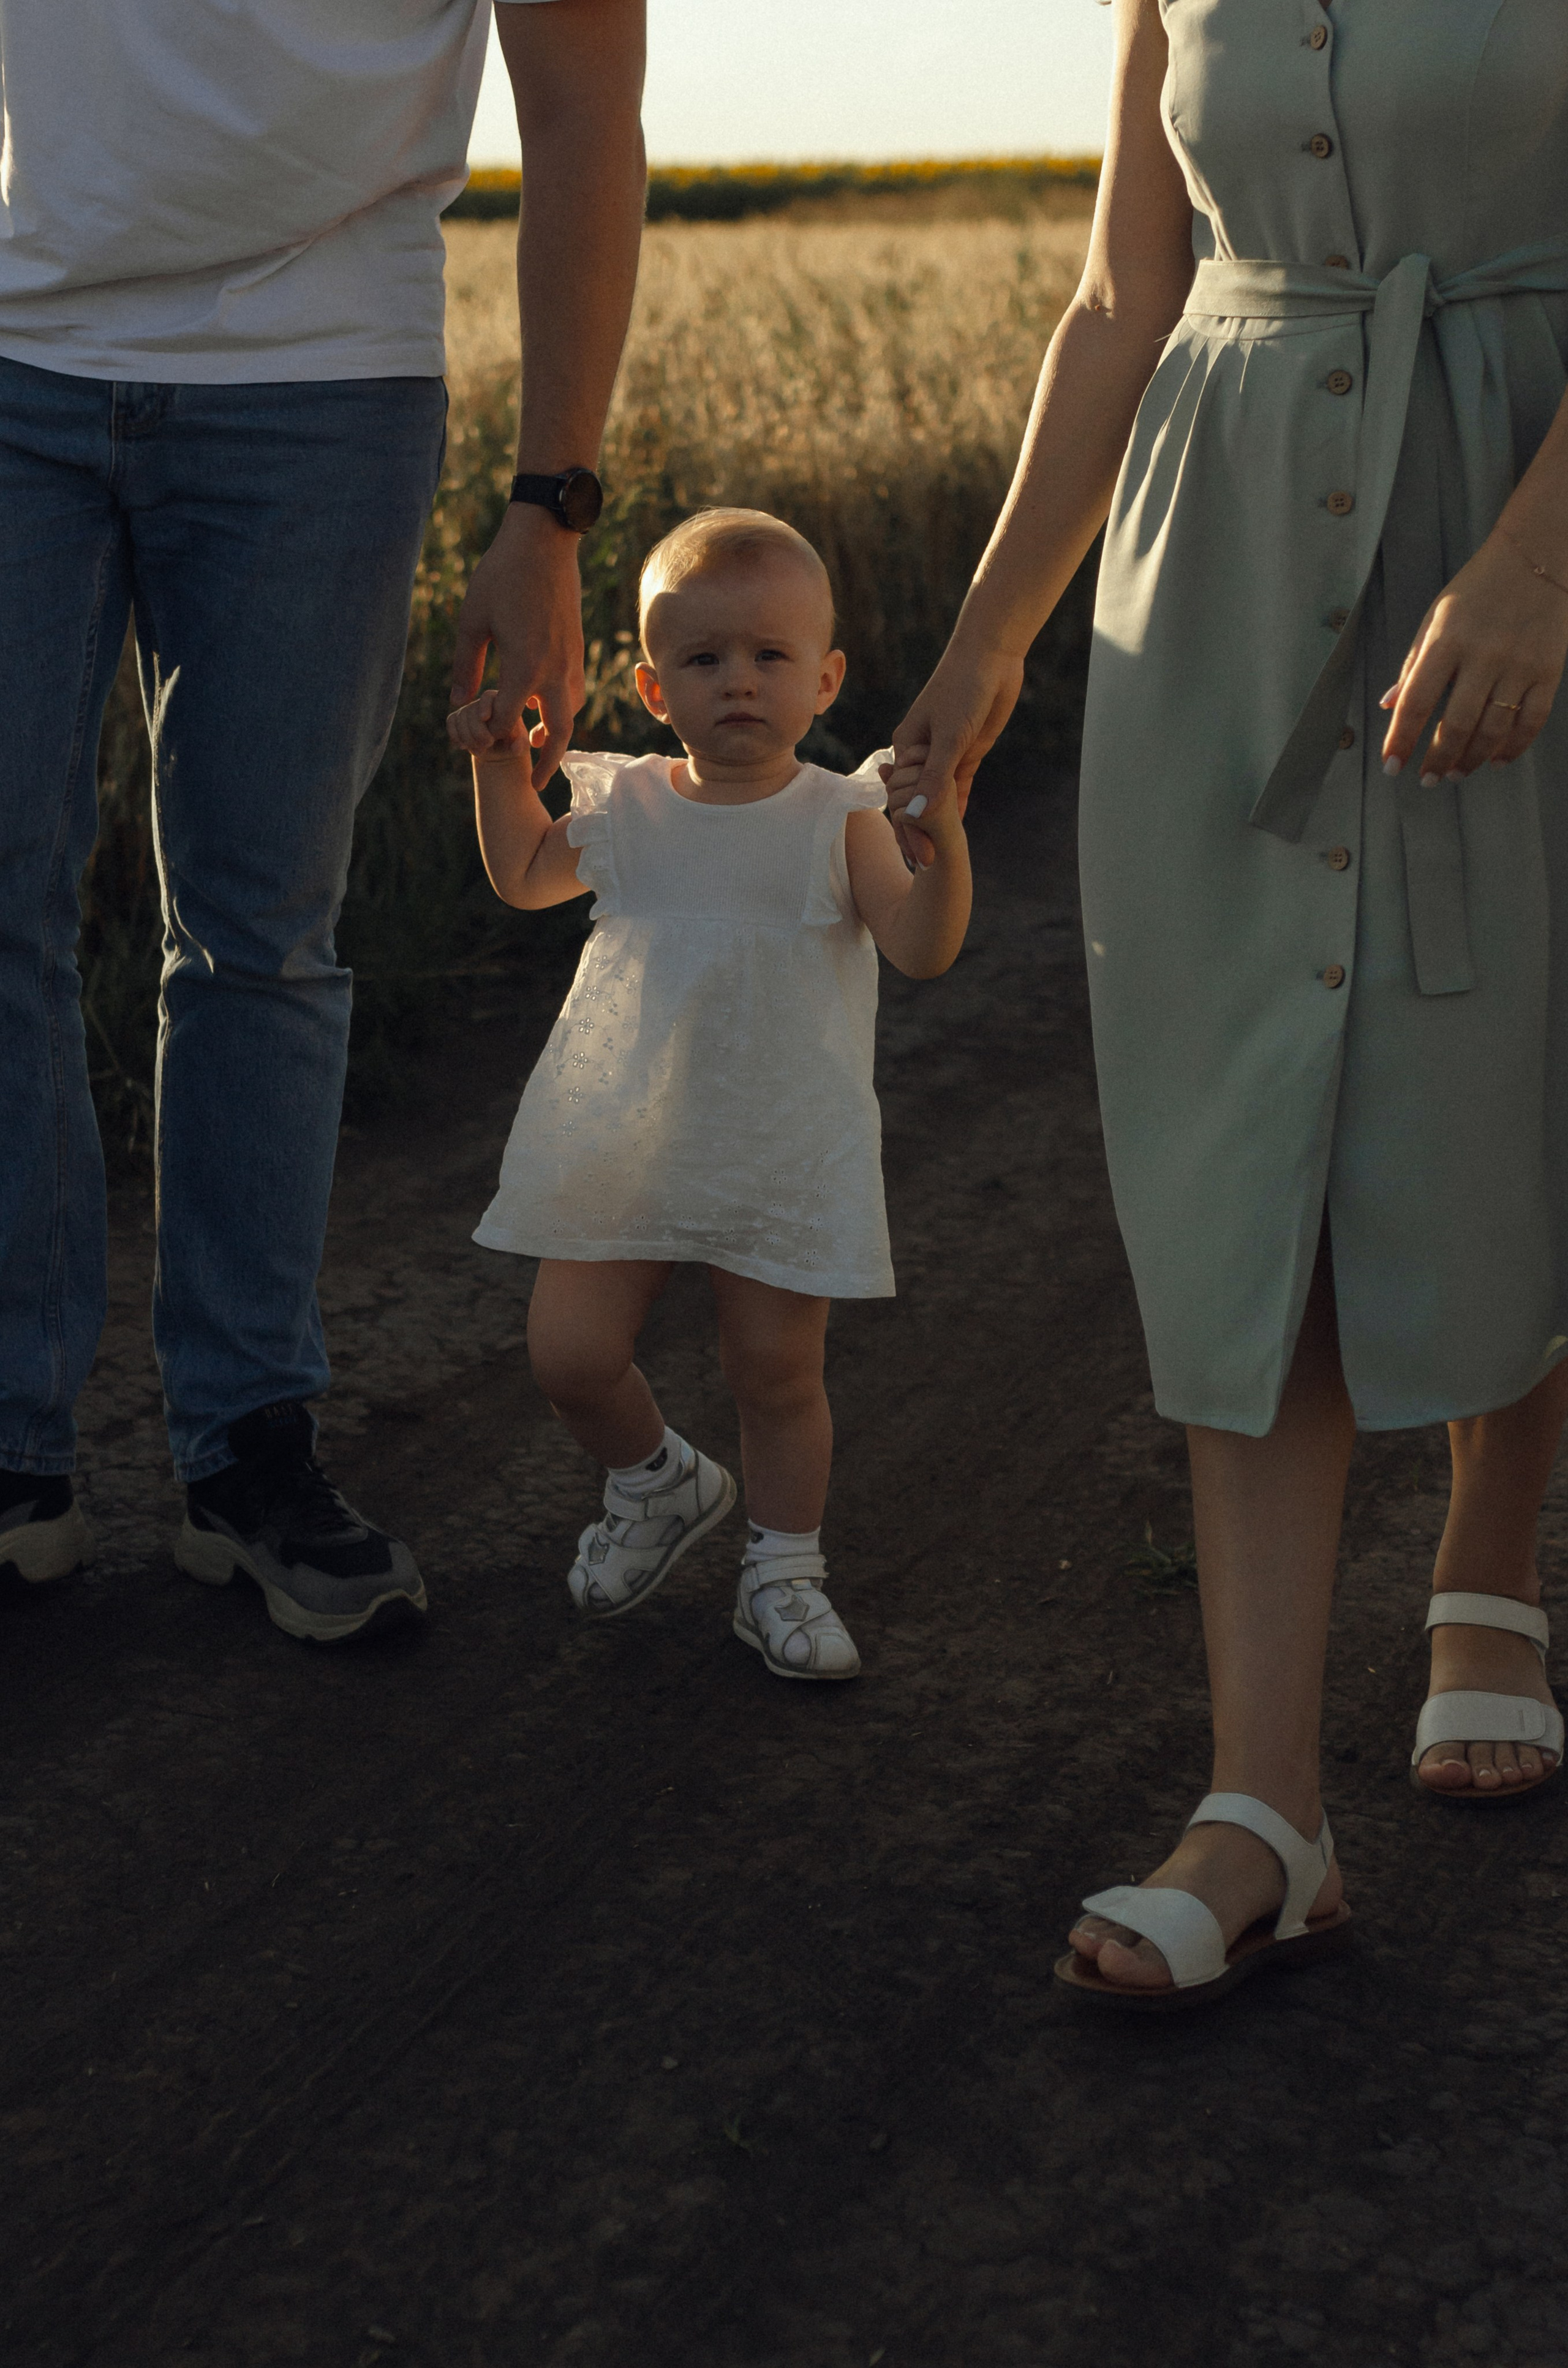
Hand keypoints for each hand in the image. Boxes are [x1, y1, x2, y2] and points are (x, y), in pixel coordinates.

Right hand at [446, 687, 528, 764]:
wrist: (497, 751)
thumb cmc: (512, 744)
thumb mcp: (520, 746)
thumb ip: (520, 745)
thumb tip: (517, 748)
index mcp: (501, 702)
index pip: (489, 696)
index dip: (484, 705)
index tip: (485, 718)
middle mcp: (484, 703)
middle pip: (472, 709)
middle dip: (477, 729)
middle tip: (488, 744)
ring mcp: (470, 709)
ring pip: (460, 716)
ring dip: (467, 736)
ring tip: (479, 750)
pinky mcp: (458, 718)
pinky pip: (451, 722)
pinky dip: (455, 735)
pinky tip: (462, 746)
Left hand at [449, 503, 584, 786]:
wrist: (544, 542)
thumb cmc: (501, 576)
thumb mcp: (472, 621)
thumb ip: (466, 666)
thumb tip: (458, 703)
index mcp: (525, 668)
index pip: (509, 722)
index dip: (491, 734)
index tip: (477, 735)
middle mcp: (555, 671)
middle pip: (558, 732)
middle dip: (548, 761)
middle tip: (539, 783)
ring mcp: (571, 660)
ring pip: (571, 712)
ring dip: (557, 732)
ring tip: (537, 742)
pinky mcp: (577, 649)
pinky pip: (574, 690)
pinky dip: (563, 706)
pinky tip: (543, 703)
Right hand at [884, 643, 1024, 864]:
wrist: (991, 655)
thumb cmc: (964, 687)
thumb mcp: (951, 736)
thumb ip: (936, 778)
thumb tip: (918, 814)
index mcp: (907, 746)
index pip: (903, 798)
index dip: (910, 831)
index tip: (918, 860)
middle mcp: (922, 752)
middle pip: (918, 801)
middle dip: (919, 833)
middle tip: (926, 867)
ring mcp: (946, 752)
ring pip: (939, 795)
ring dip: (937, 824)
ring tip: (936, 856)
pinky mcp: (968, 750)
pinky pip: (959, 785)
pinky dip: (957, 805)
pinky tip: (956, 828)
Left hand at [1381, 528, 1567, 782]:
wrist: (1538, 556)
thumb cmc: (1478, 589)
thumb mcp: (1435, 617)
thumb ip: (1413, 663)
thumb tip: (1389, 706)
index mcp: (1446, 640)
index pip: (1416, 701)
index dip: (1401, 739)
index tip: (1391, 766)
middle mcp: (1483, 655)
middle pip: (1455, 724)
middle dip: (1437, 759)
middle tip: (1427, 780)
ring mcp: (1519, 665)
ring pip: (1493, 729)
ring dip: (1471, 759)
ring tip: (1456, 774)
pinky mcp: (1548, 670)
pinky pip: (1531, 720)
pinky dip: (1513, 747)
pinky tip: (1496, 761)